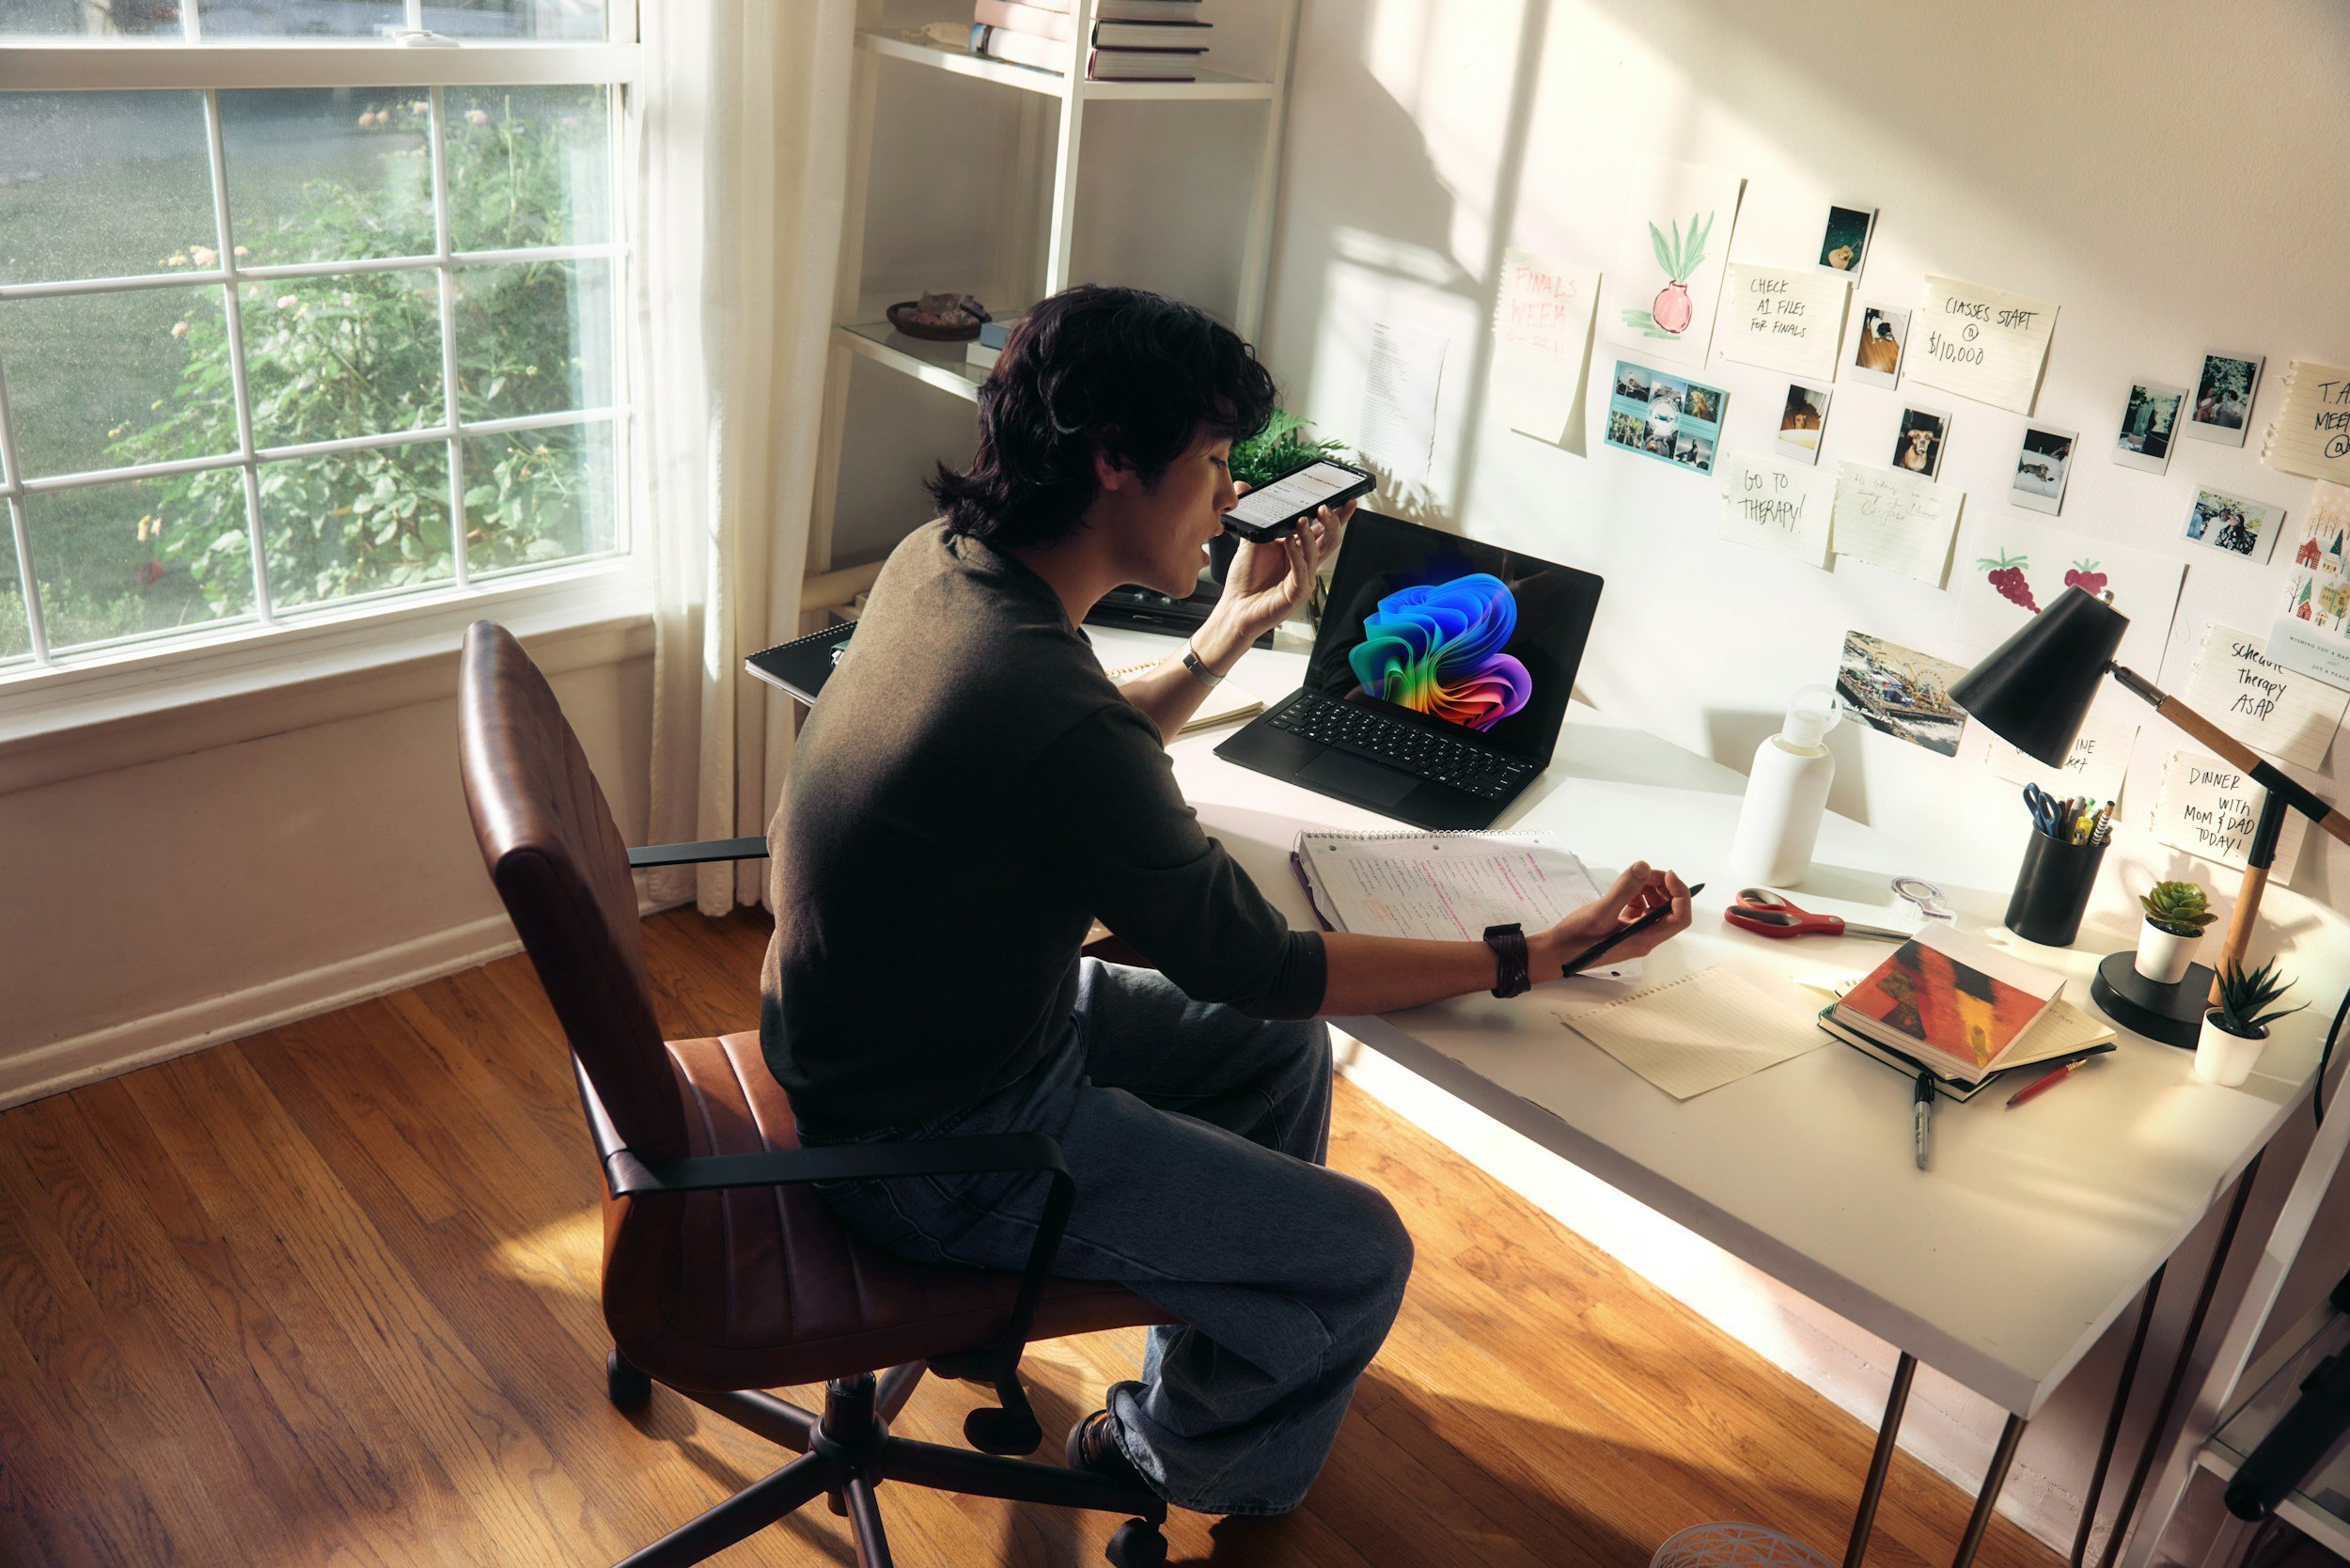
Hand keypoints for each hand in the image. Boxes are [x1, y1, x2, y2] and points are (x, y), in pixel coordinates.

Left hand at [1214, 489, 1353, 642]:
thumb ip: (1254, 515)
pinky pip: (1301, 571)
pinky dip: (1296, 554)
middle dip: (1332, 522)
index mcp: (1299, 551)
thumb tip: (1244, 485)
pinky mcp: (1296, 594)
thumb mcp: (1250, 540)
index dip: (1337, 515)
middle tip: (1325, 507)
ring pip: (1317, 553)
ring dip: (1310, 535)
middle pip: (1329, 541)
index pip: (1323, 530)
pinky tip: (1288, 542)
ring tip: (1301, 519)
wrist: (1235, 608)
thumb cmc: (1246, 579)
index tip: (1346, 498)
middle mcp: (1305, 564)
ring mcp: (1303, 579)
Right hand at [1533, 862, 1690, 974]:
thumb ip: (1624, 890)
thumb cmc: (1575, 940)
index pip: (1679, 918)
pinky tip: (1623, 890)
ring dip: (1649, 890)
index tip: (1666, 875)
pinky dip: (1636, 896)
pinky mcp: (1622, 929)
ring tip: (1632, 880)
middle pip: (1668, 910)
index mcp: (1643, 939)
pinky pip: (1639, 910)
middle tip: (1644, 872)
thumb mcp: (1600, 912)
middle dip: (1662, 888)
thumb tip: (1645, 867)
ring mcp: (1633, 934)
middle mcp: (1643, 938)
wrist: (1554, 953)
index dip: (1680, 894)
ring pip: (1654, 908)